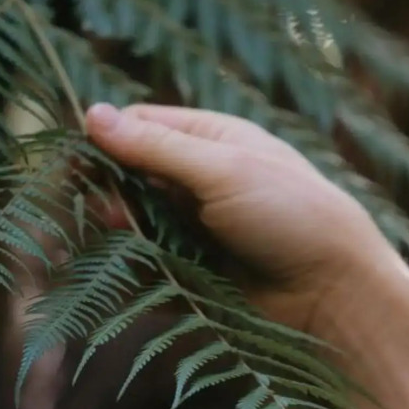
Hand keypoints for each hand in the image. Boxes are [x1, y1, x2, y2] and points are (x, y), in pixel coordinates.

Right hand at [85, 103, 401, 332]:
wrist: (336, 295)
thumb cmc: (292, 216)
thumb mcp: (223, 170)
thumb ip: (156, 148)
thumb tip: (91, 114)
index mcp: (213, 140)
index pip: (139, 126)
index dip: (103, 141)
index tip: (73, 164)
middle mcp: (201, 180)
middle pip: (129, 178)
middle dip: (107, 193)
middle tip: (100, 212)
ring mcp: (198, 229)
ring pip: (134, 225)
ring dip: (120, 234)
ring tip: (123, 241)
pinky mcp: (197, 275)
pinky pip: (150, 268)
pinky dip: (137, 271)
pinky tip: (131, 275)